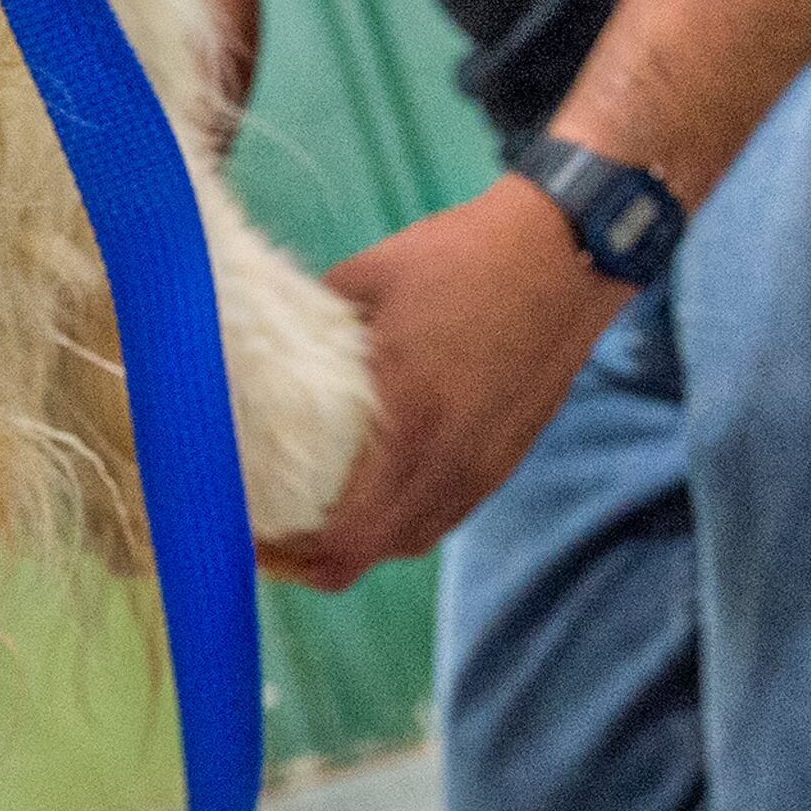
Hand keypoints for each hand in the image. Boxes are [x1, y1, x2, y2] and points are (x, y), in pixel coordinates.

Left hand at [261, 179, 634, 591]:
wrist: (564, 252)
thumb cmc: (462, 258)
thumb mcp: (364, 278)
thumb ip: (310, 329)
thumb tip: (260, 353)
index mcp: (410, 424)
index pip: (341, 538)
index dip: (285, 554)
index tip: (245, 531)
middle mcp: (451, 464)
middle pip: (365, 557)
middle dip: (307, 558)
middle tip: (265, 529)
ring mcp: (483, 469)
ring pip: (406, 542)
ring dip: (354, 544)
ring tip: (309, 518)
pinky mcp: (503, 460)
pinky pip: (440, 517)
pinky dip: (396, 522)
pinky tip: (371, 493)